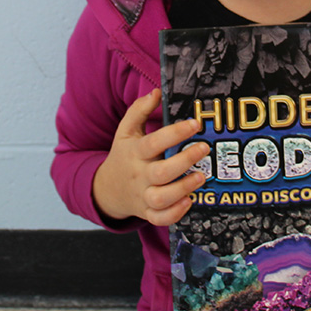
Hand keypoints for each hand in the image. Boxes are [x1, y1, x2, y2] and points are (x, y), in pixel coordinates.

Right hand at [92, 88, 208, 226]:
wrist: (106, 189)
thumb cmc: (123, 156)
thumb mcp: (126, 131)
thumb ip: (139, 110)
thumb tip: (156, 92)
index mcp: (135, 153)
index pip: (154, 142)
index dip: (175, 133)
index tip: (194, 124)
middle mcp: (139, 175)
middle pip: (161, 172)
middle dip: (185, 161)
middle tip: (204, 148)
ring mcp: (143, 196)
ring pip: (161, 198)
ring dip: (183, 188)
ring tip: (201, 176)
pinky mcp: (148, 212)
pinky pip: (160, 218)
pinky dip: (174, 214)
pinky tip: (189, 201)